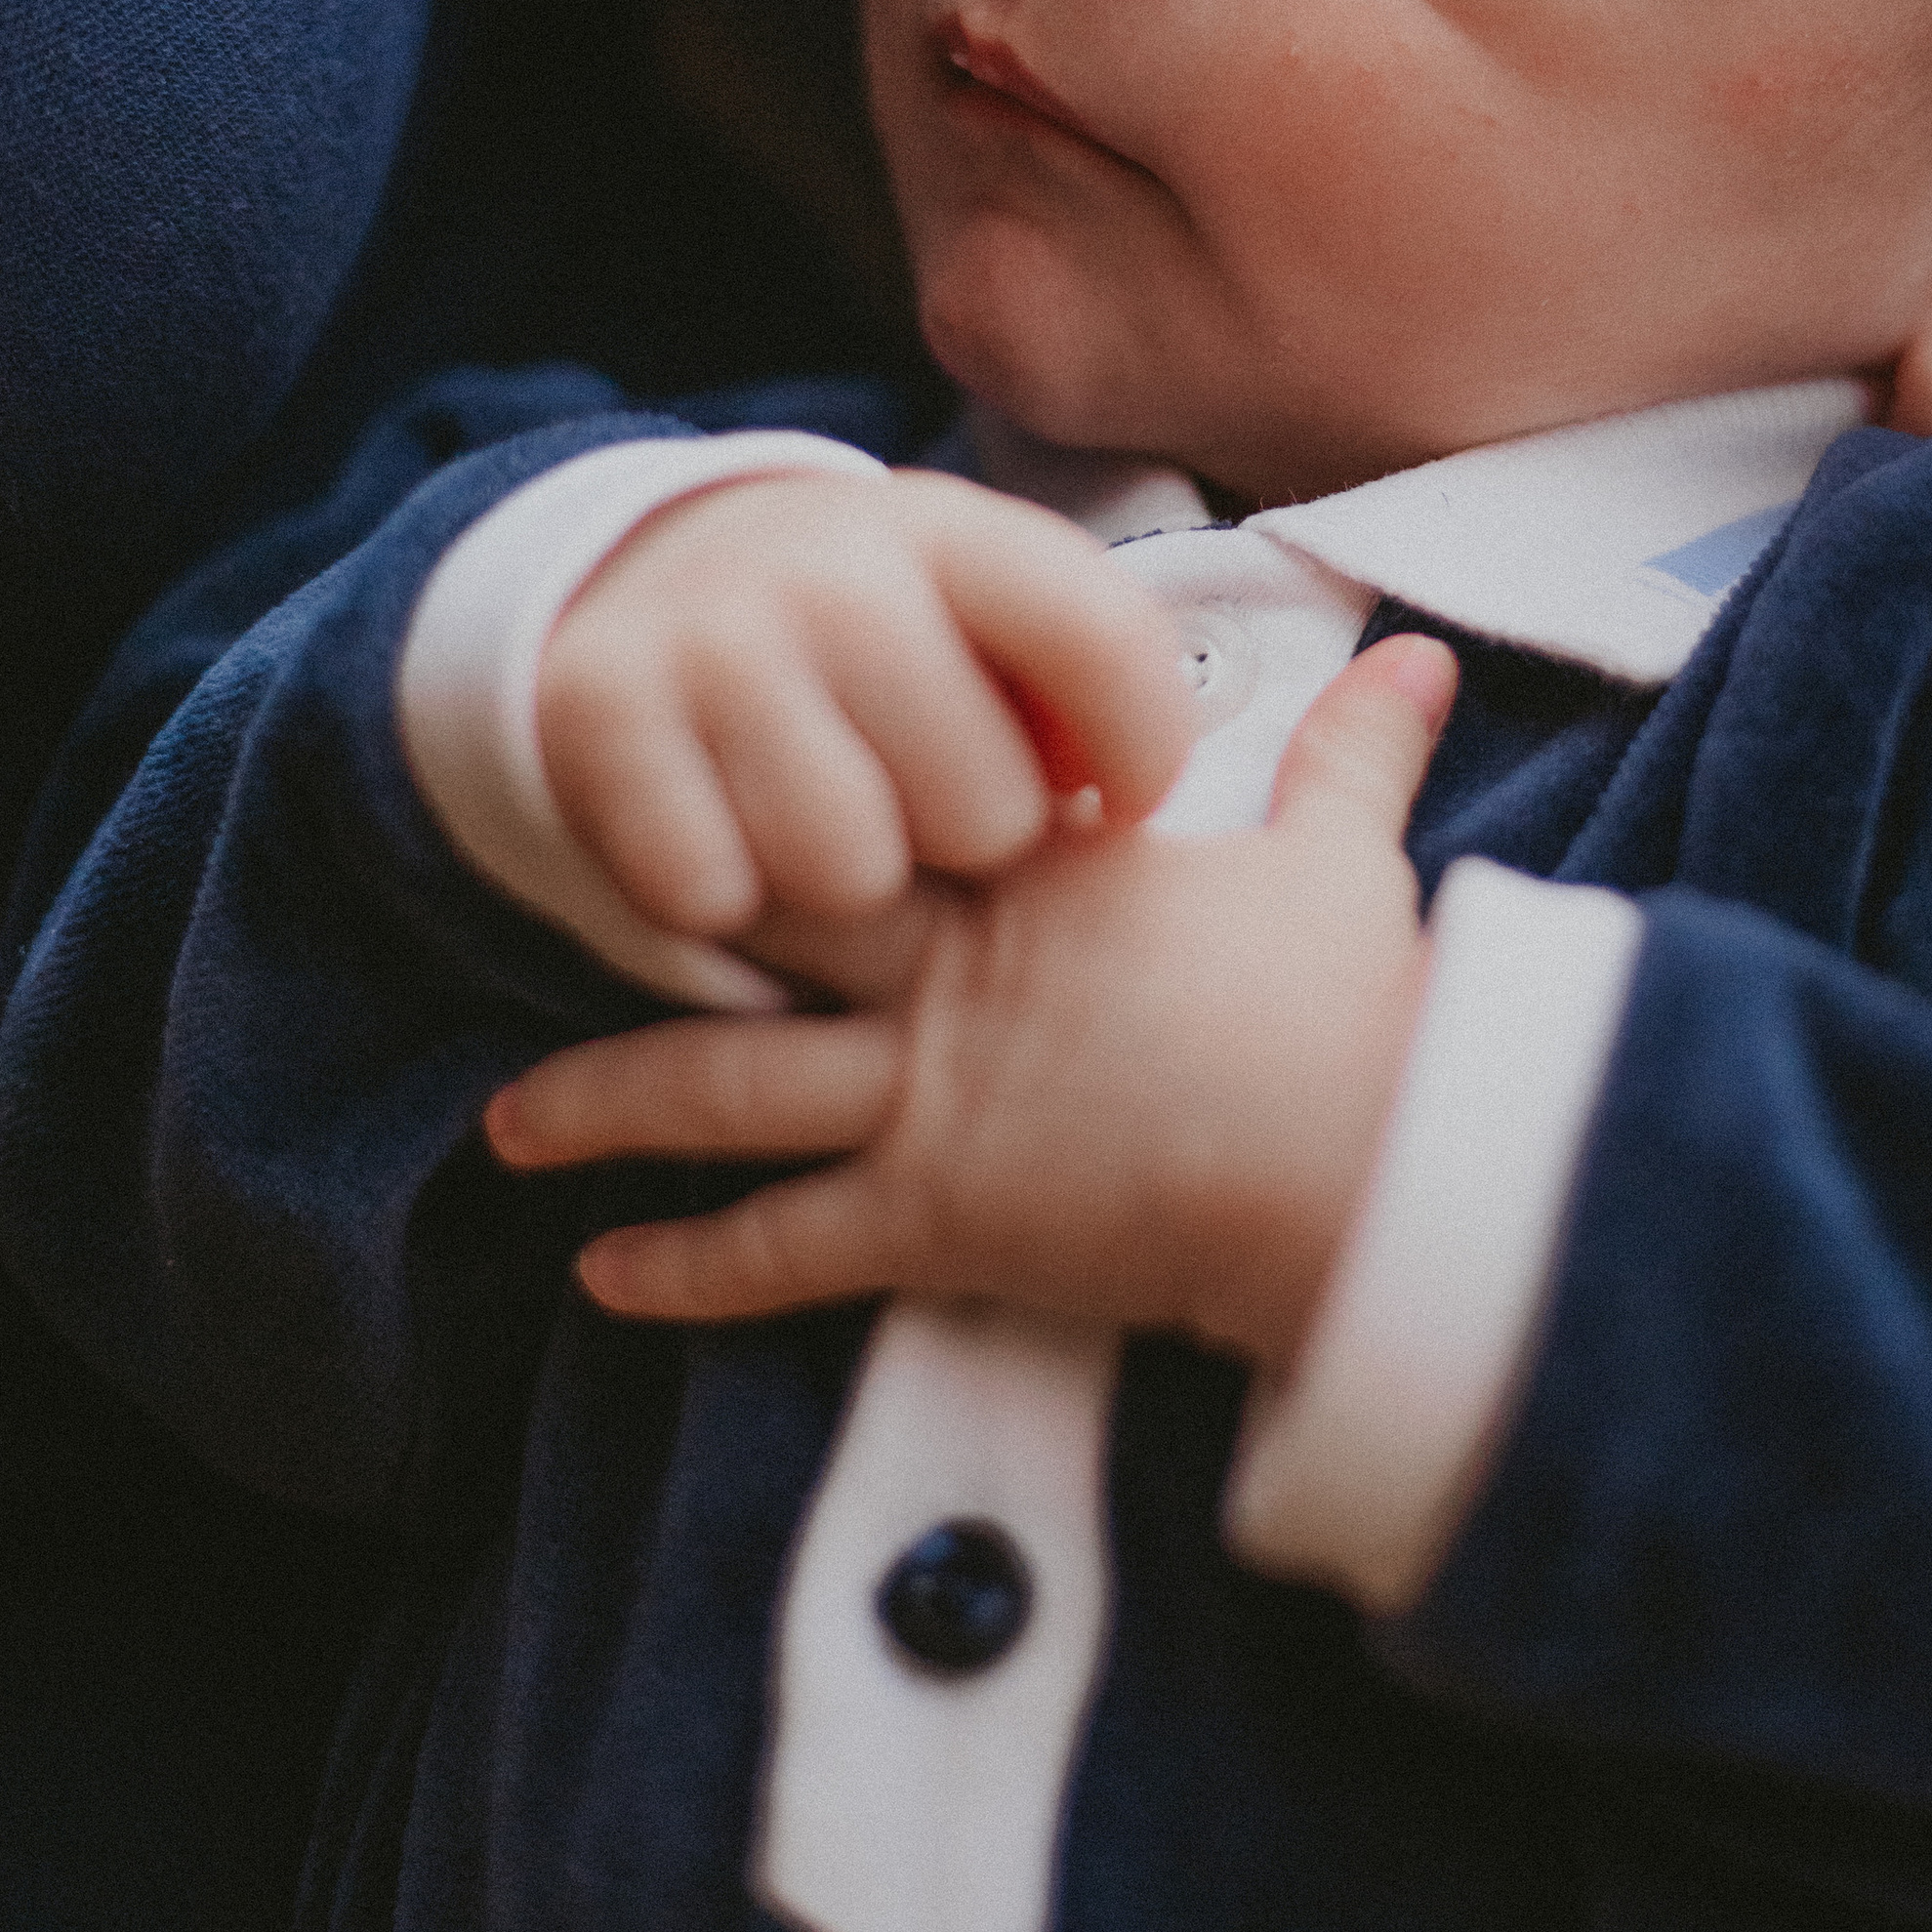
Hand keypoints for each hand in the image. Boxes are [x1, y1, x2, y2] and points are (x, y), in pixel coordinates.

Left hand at [487, 634, 1459, 1367]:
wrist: (1357, 1157)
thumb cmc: (1349, 1008)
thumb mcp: (1341, 860)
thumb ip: (1354, 751)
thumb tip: (1419, 652)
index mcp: (1038, 874)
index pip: (880, 808)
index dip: (781, 788)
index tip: (708, 763)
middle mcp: (952, 971)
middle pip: (758, 923)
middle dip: (646, 913)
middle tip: (540, 906)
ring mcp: (929, 1094)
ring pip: (724, 1088)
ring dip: (606, 1106)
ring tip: (512, 1124)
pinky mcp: (934, 1214)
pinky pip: (782, 1247)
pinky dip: (689, 1268)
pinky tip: (608, 1279)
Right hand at [534, 466, 1194, 958]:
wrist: (642, 576)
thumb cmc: (870, 634)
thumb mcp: (981, 611)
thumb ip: (1086, 679)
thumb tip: (1136, 799)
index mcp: (951, 530)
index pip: (1104, 647)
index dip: (1146, 756)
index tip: (1123, 799)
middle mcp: (826, 566)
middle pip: (983, 812)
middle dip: (972, 840)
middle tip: (927, 799)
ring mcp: (704, 636)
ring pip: (848, 873)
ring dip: (848, 879)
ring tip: (831, 815)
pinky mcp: (596, 712)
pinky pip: (710, 894)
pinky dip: (727, 895)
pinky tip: (731, 830)